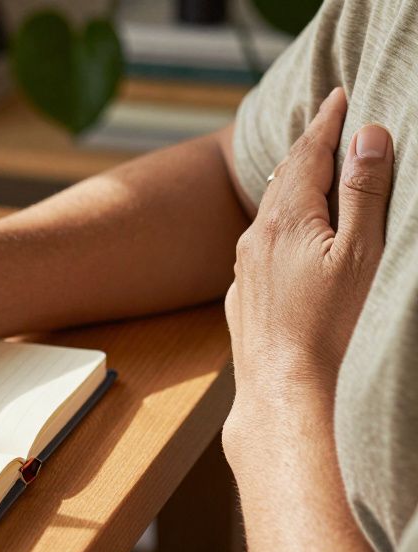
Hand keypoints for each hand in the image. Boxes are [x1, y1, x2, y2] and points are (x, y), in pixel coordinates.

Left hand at [223, 88, 392, 449]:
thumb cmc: (332, 329)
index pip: (306, 155)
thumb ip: (363, 193)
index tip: (340, 95)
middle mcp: (254, 242)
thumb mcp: (360, 254)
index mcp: (284, 221)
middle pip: (282, 182)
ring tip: (309, 172)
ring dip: (290, 190)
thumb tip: (367, 136)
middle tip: (326, 121)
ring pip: (268, 218)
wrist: (285, 396)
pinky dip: (279, 231)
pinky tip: (285, 240)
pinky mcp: (245, 302)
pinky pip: (260, 252)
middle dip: (307, 151)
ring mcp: (244, 274)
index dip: (326, 122)